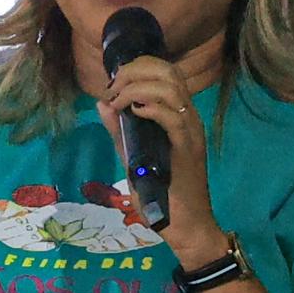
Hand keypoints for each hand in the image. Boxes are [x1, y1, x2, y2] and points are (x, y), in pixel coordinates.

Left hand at [99, 57, 223, 264]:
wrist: (185, 225)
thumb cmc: (161, 194)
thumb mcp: (134, 157)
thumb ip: (119, 131)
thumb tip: (102, 103)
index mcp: (179, 116)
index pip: (166, 73)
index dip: (138, 67)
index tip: (113, 83)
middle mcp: (189, 118)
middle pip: (169, 72)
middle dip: (134, 71)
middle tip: (113, 89)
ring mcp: (190, 132)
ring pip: (171, 89)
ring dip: (137, 88)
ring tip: (119, 101)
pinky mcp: (188, 149)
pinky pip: (173, 117)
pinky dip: (151, 108)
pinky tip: (134, 113)